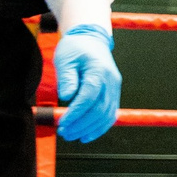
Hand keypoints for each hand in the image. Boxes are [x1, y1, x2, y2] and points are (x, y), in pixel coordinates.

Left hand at [54, 26, 121, 142]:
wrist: (91, 40)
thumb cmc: (75, 49)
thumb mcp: (65, 59)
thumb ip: (67, 78)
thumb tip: (67, 97)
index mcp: (99, 71)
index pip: (89, 97)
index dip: (75, 113)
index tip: (62, 123)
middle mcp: (111, 81)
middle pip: (99, 109)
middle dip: (81, 125)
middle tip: (64, 133)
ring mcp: (115, 88)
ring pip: (107, 115)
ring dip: (90, 129)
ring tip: (73, 136)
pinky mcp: (113, 94)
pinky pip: (110, 114)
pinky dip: (100, 127)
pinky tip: (87, 135)